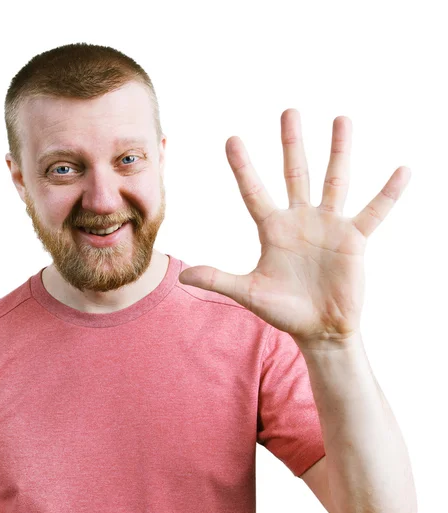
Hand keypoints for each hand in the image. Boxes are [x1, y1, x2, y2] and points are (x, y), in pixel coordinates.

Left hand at [178, 109, 410, 346]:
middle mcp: (300, 220)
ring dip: (338, 151)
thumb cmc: (284, 311)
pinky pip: (374, 212)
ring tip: (341, 119)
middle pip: (294, 173)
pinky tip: (403, 170)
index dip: (242, 167)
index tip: (231, 138)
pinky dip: (388, 193)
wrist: (319, 329)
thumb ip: (218, 280)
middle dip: (291, 143)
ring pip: (334, 181)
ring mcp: (328, 226)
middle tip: (288, 111)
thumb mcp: (248, 293)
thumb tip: (181, 276)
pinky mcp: (354, 239)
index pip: (253, 191)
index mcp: (272, 229)